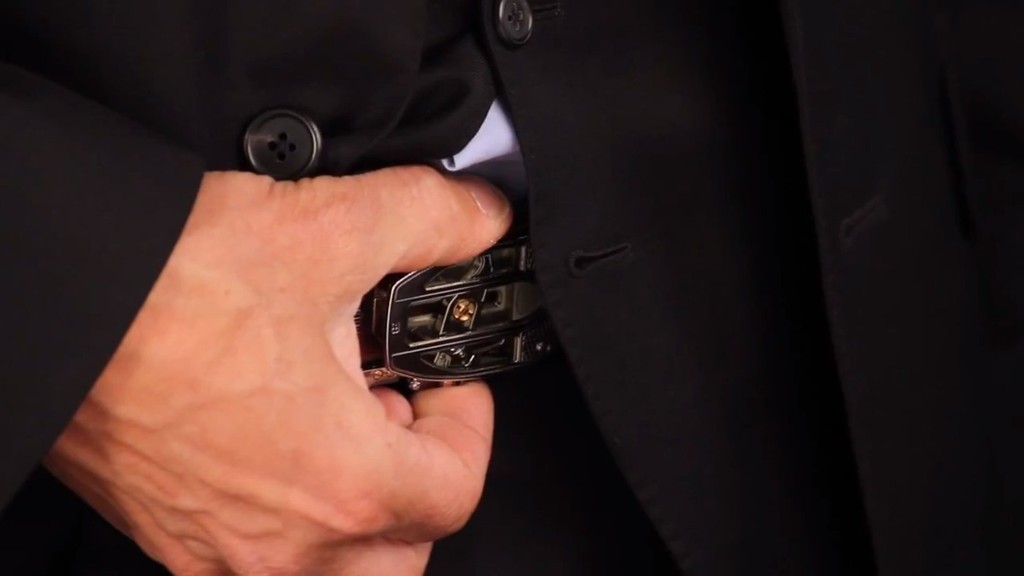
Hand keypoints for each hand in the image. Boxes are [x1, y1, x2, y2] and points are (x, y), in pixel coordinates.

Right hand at [44, 167, 511, 574]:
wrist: (48, 294)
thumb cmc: (165, 281)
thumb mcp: (327, 229)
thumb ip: (430, 221)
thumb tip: (478, 218)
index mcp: (342, 483)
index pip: (457, 490)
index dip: (469, 427)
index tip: (447, 384)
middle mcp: (281, 542)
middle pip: (401, 553)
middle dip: (417, 482)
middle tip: (394, 411)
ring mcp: (216, 549)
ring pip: (330, 571)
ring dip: (354, 510)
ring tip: (333, 428)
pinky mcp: (167, 534)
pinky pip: (254, 557)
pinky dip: (287, 516)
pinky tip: (266, 436)